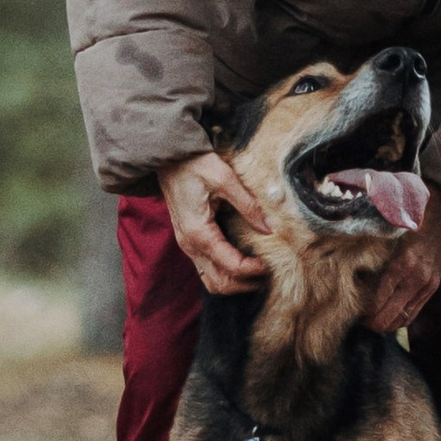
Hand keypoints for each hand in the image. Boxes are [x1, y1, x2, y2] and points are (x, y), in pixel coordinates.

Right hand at [162, 148, 271, 293]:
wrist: (169, 157)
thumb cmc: (194, 163)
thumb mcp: (224, 178)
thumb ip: (248, 205)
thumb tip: (270, 227)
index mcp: (198, 232)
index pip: (230, 265)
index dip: (253, 270)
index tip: (270, 264)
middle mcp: (189, 245)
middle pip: (218, 282)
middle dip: (244, 284)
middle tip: (267, 274)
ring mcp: (187, 244)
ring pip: (210, 279)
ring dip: (234, 282)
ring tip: (256, 272)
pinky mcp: (189, 240)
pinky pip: (206, 267)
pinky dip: (224, 271)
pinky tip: (241, 261)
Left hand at [361, 194, 440, 331]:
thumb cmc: (407, 221)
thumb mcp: (386, 236)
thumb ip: (372, 258)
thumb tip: (352, 280)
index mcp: (401, 264)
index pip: (379, 302)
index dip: (365, 314)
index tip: (353, 314)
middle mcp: (415, 278)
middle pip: (390, 316)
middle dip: (374, 323)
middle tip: (361, 322)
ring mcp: (427, 284)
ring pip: (403, 319)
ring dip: (387, 325)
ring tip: (374, 322)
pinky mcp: (433, 286)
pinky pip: (415, 312)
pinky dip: (401, 319)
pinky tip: (390, 316)